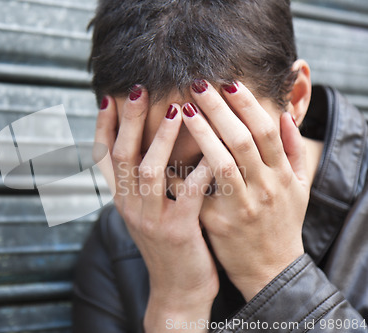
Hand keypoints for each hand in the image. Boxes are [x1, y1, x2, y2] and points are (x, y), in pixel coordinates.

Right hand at [94, 89, 218, 331]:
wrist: (177, 289)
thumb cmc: (168, 241)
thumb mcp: (147, 209)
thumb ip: (143, 180)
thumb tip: (145, 142)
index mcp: (121, 198)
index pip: (103, 156)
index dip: (104, 125)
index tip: (110, 96)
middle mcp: (128, 205)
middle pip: (121, 155)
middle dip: (128, 121)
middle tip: (137, 89)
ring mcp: (150, 219)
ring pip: (148, 171)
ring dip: (162, 139)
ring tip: (176, 109)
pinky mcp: (176, 231)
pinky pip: (187, 194)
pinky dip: (199, 169)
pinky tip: (212, 149)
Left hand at [182, 81, 309, 300]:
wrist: (270, 270)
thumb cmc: (283, 223)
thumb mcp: (299, 188)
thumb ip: (294, 151)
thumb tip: (285, 116)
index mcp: (282, 176)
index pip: (266, 131)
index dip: (248, 105)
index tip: (228, 83)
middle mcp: (264, 189)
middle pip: (241, 139)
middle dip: (219, 108)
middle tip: (197, 84)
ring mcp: (240, 206)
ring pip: (221, 163)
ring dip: (201, 132)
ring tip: (182, 108)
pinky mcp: (217, 223)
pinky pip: (197, 193)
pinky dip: (182, 171)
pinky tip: (166, 152)